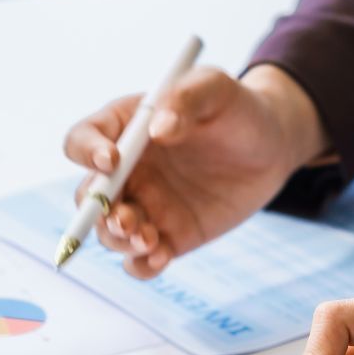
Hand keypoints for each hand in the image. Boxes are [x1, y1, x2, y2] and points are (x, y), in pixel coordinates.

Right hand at [63, 65, 328, 278]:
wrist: (271, 148)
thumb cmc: (237, 109)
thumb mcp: (215, 88)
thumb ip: (186, 99)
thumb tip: (159, 130)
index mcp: (125, 129)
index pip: (82, 140)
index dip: (87, 152)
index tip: (112, 161)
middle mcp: (126, 171)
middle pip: (88, 197)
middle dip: (99, 212)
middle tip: (127, 218)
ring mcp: (144, 207)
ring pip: (110, 233)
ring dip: (120, 241)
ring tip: (149, 239)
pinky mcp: (168, 236)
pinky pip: (141, 261)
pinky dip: (142, 265)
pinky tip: (161, 257)